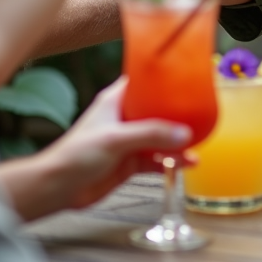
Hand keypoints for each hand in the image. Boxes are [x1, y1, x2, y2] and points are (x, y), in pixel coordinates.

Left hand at [37, 78, 192, 211]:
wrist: (58, 188)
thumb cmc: (76, 154)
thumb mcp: (115, 138)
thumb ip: (150, 135)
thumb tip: (184, 134)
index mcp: (117, 100)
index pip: (143, 80)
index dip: (163, 76)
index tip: (187, 74)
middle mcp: (125, 117)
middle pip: (158, 109)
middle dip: (178, 111)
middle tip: (202, 108)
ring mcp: (129, 141)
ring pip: (161, 136)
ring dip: (179, 140)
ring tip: (200, 141)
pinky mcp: (131, 162)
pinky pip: (158, 159)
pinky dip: (173, 161)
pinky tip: (188, 163)